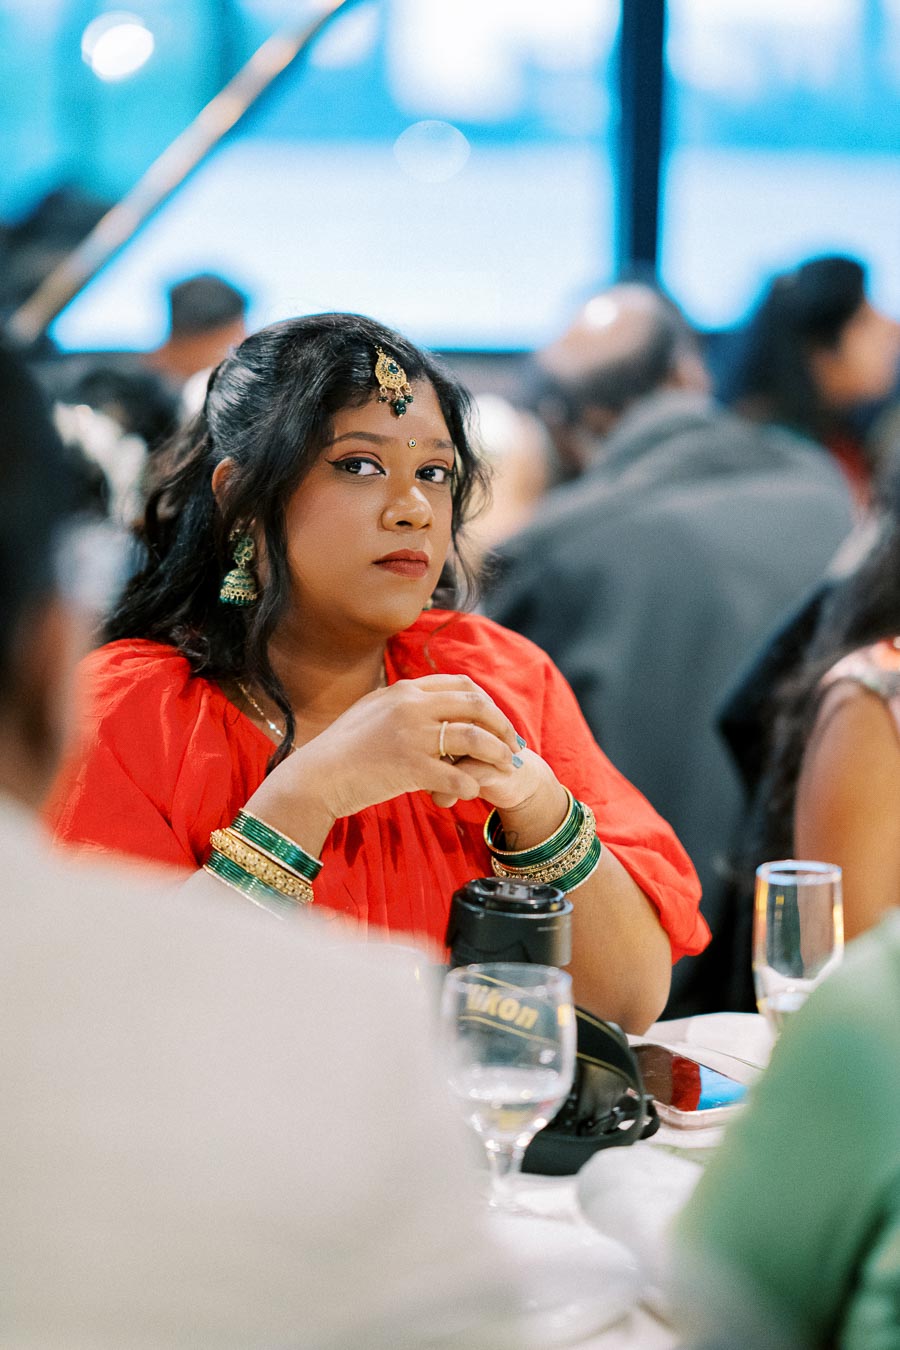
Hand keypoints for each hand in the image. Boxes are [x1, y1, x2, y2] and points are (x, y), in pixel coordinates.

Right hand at [253, 675, 522, 838]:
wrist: (315, 777)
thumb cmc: (342, 750)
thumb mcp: (372, 710)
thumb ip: (403, 703)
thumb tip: (430, 702)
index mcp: (405, 690)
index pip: (462, 685)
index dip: (487, 703)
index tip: (498, 722)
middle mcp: (411, 706)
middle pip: (476, 706)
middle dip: (502, 726)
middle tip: (513, 745)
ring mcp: (411, 736)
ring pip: (473, 737)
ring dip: (497, 753)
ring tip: (507, 767)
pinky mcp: (409, 767)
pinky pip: (456, 774)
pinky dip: (471, 783)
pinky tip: (474, 790)